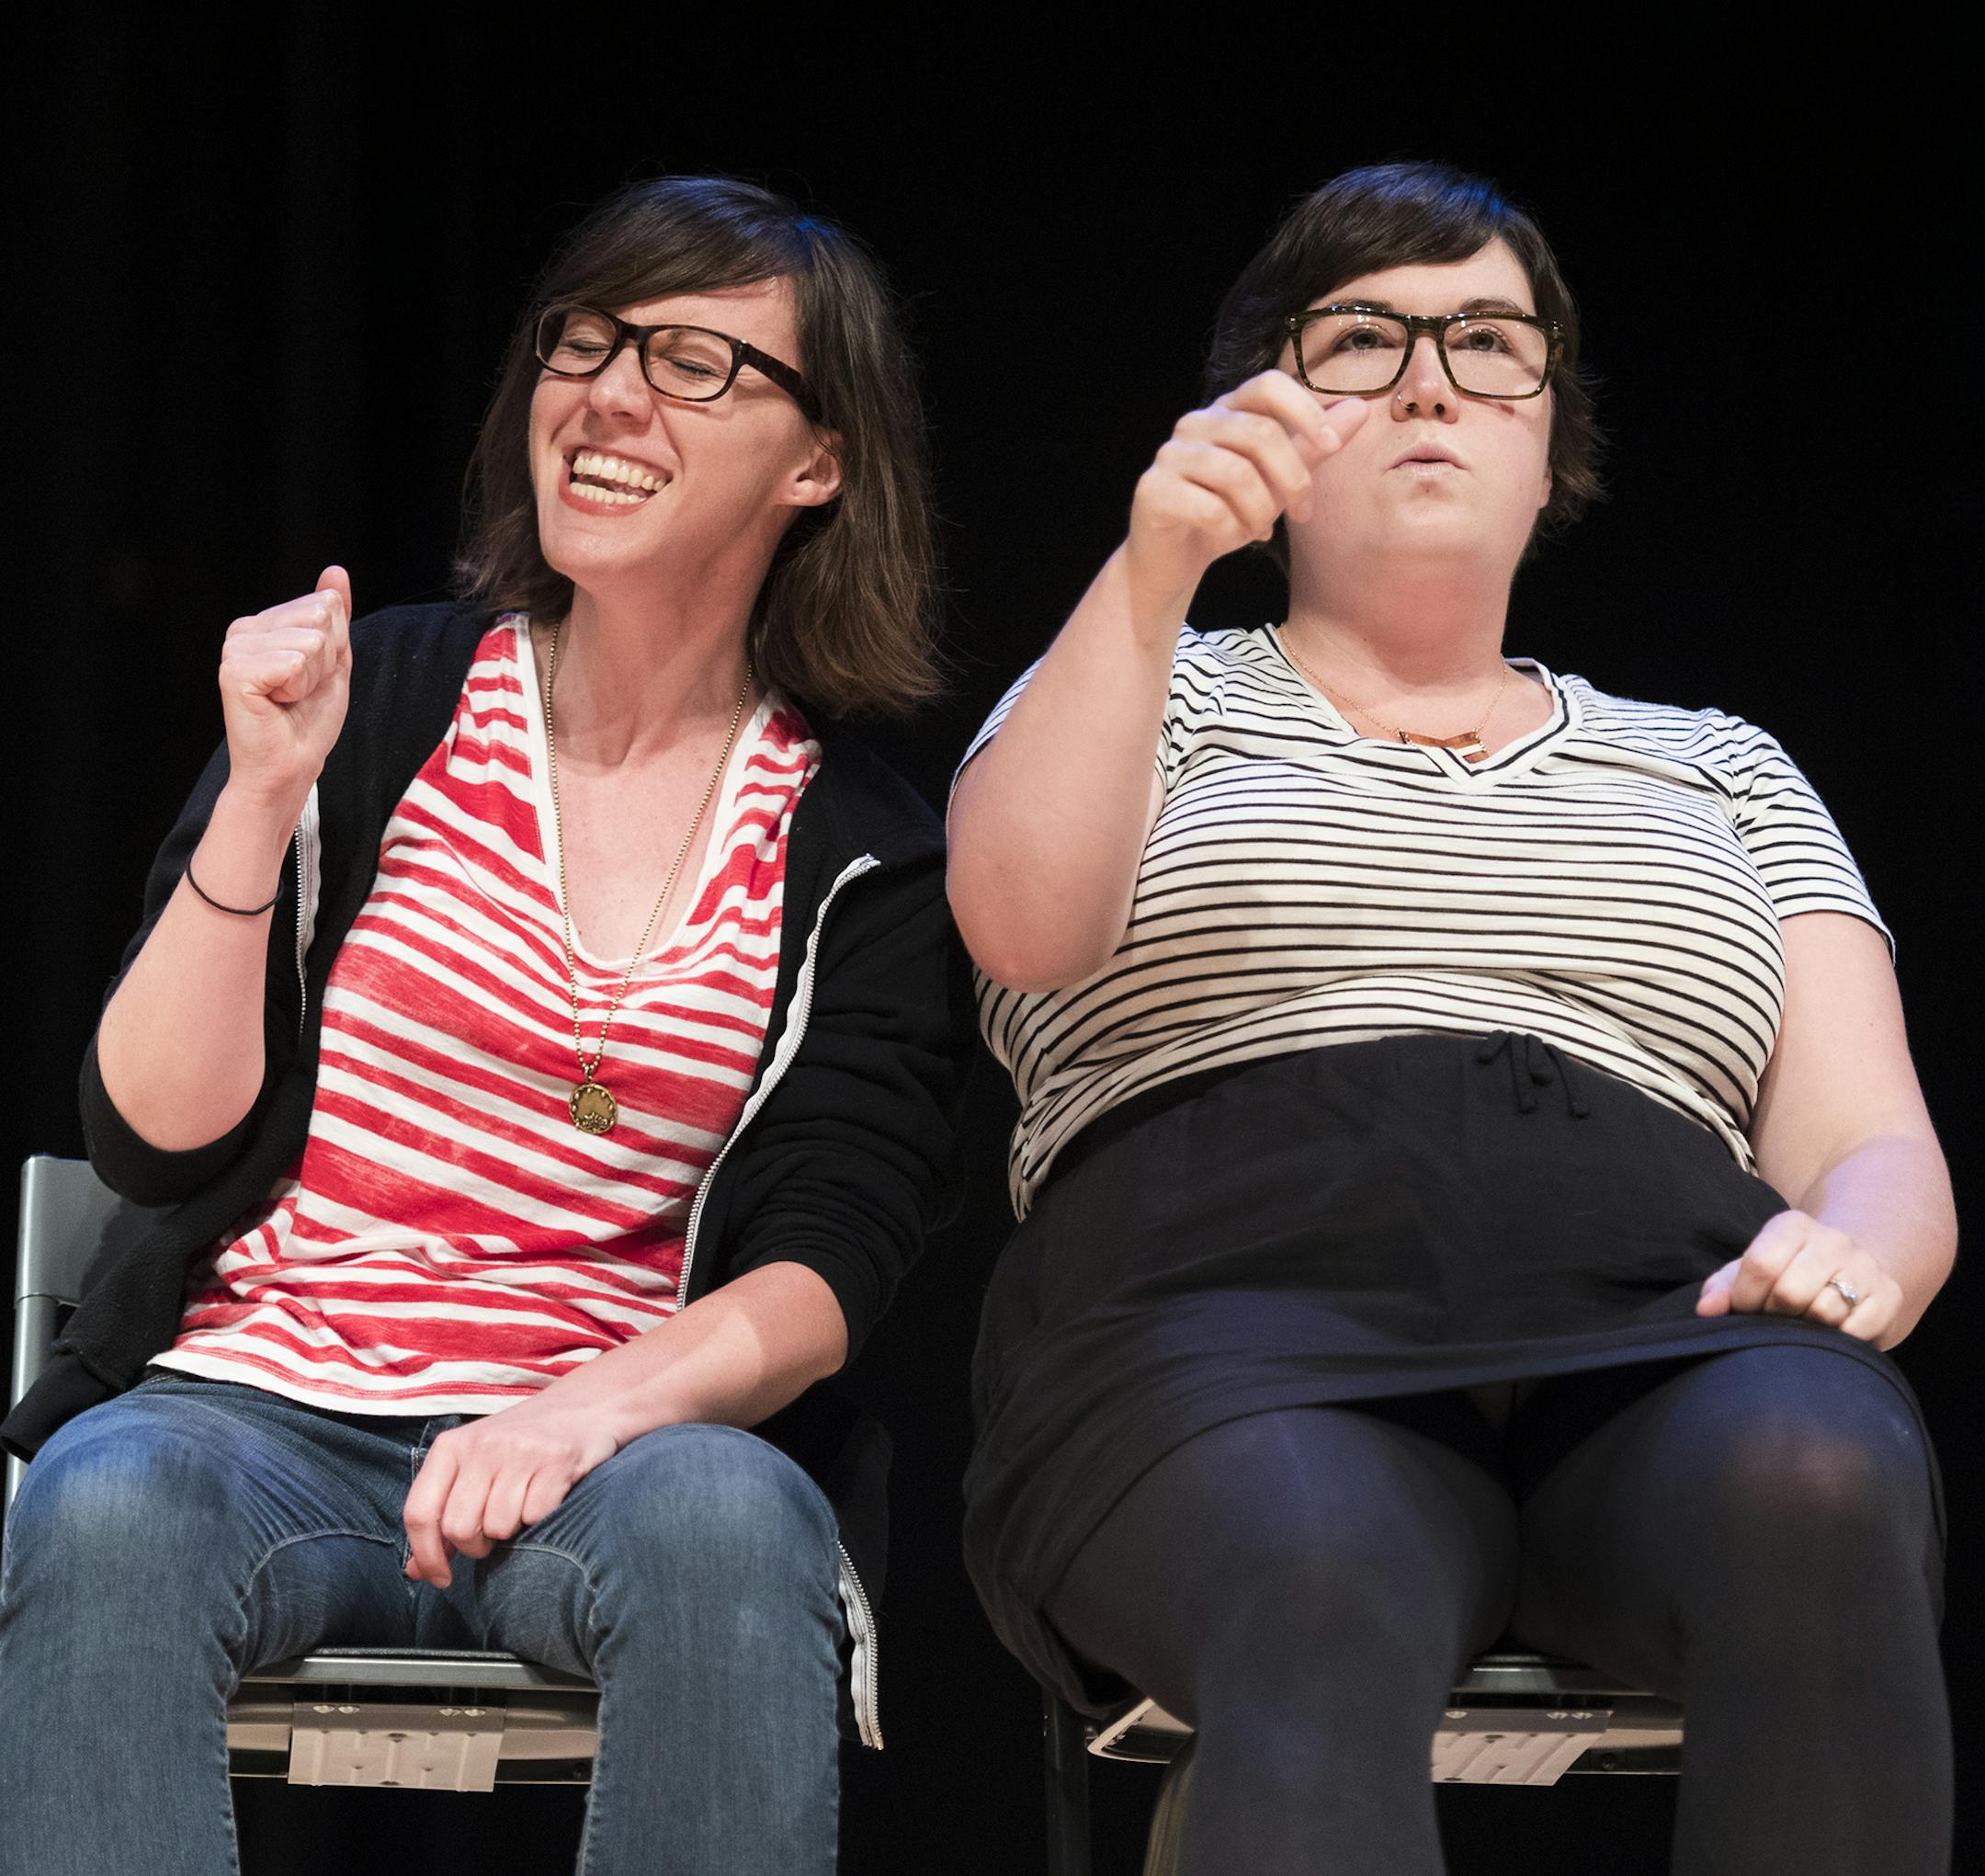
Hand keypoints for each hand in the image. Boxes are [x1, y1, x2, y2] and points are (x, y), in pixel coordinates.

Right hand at [217, 564, 353, 815]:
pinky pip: (295, 662)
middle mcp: (244, 629)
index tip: (311, 678)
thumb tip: (335, 571)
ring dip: (312, 679)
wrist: (290, 765)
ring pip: (312, 641)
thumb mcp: (333, 661)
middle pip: (321, 618)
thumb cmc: (308, 720)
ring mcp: (235, 648)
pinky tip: (277, 704)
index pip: (326, 605)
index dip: (334, 648)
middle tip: (301, 692)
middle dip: (326, 662)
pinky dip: (298, 689)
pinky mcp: (235, 671)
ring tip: (288, 700)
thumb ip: (335, 616)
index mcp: (263, 623)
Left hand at [402, 1395, 621, 1587]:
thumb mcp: (472, 1468)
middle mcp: (482, 1445)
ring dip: (511, 1530)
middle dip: (476, 1546)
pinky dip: (540, 1517)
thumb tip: (415, 1571)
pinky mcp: (557, 1459)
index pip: (420, 1512)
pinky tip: (545, 1494)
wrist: (582, 1406)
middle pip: (459, 1528)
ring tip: (521, 1505)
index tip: (441, 1579)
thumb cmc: (518, 1445)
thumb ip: (442, 1515)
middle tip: (491, 1534)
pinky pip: (536, 1516)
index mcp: (451, 1446)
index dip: (426, 1556)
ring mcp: (520, 1450)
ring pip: (499, 1527)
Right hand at [1124, 372, 1367, 619]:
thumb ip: (1313, 446)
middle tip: (1303, 513)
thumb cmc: (1227, 512)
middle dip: (1293, 480)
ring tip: (1259, 529)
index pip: (1269, 385)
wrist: (1172, 559)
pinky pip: (1209, 508)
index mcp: (1227, 410)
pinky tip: (1229, 537)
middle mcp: (1196, 423)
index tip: (1332, 445)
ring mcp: (1170, 455)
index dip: (1305, 411)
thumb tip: (1360, 408)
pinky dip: (1230, 530)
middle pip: (1261, 434)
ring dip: (1260, 511)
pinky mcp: (1153, 490)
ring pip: (1236, 473)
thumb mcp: (1278, 480)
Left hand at [1695, 1209, 1902, 1344]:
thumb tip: (1706, 1310)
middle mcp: (1833, 1240)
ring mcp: (1865, 1267)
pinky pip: (1856, 1330)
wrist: (1853, 1268)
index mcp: (1792, 1225)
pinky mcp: (1889, 1296)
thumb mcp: (1754, 1269)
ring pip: (1824, 1312)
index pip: (1760, 1264)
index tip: (1744, 1309)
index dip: (1745, 1297)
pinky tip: (1831, 1331)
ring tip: (1802, 1322)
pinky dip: (1837, 1338)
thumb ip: (1724, 1285)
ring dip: (1806, 1328)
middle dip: (1774, 1315)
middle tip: (1775, 1318)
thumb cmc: (1789, 1272)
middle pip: (1790, 1292)